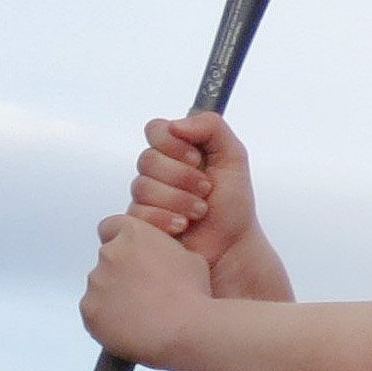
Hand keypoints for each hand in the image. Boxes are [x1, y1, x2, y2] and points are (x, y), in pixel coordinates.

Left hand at [80, 212, 213, 367]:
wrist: (185, 329)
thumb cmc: (192, 293)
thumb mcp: (190, 258)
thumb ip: (164, 253)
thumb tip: (158, 263)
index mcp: (134, 235)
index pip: (112, 226)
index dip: (122, 240)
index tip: (133, 254)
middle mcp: (109, 254)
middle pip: (108, 259)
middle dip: (122, 272)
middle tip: (146, 290)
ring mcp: (95, 283)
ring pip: (100, 287)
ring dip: (115, 296)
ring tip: (142, 313)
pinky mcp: (89, 311)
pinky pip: (95, 312)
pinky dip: (108, 319)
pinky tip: (131, 326)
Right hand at [124, 113, 275, 290]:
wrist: (231, 246)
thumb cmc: (232, 204)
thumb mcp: (233, 157)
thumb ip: (212, 128)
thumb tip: (176, 124)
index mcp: (178, 151)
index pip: (156, 129)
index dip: (173, 143)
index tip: (197, 159)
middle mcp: (158, 171)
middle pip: (148, 159)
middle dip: (183, 177)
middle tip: (206, 190)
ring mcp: (146, 197)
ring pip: (142, 187)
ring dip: (179, 200)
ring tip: (200, 211)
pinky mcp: (137, 223)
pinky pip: (137, 213)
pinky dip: (166, 219)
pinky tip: (183, 226)